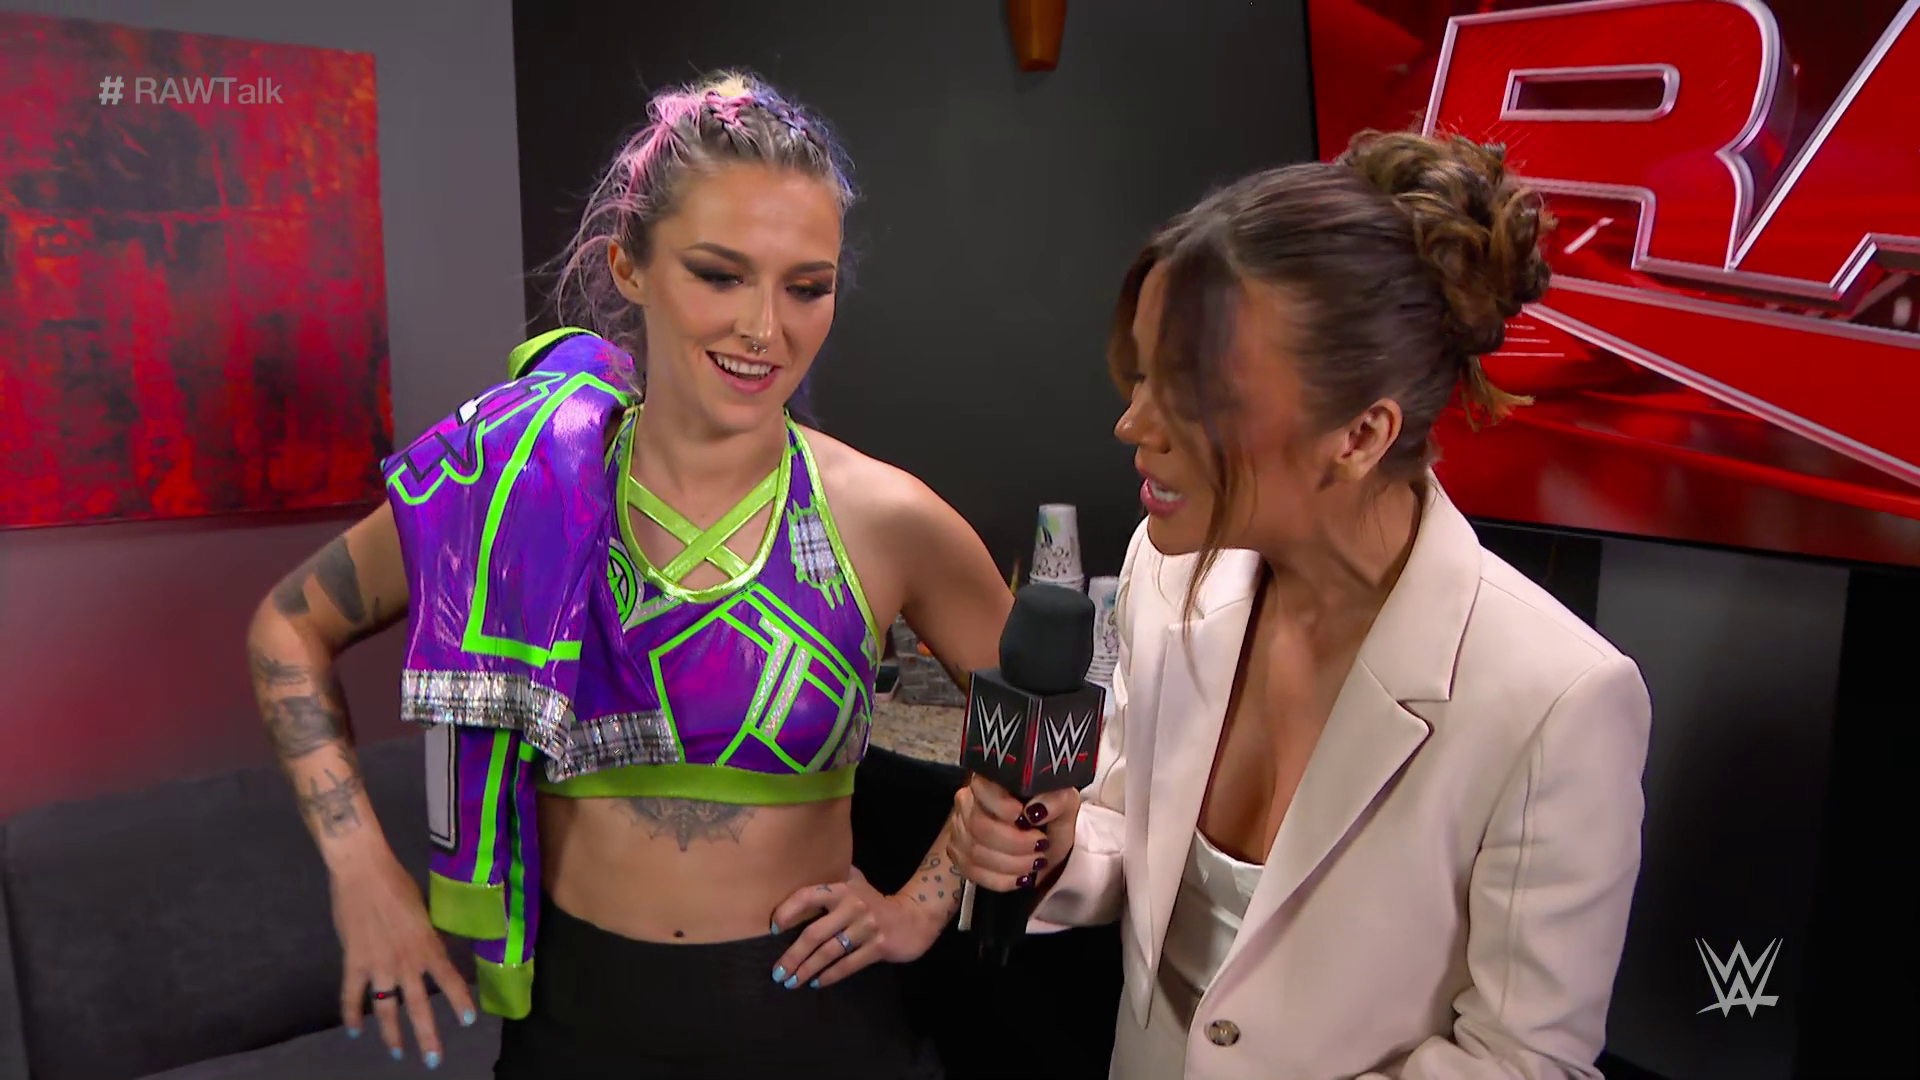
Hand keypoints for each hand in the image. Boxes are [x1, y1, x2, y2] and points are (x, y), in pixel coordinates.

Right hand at [331, 849, 476, 1067]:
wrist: (363, 872)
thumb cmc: (397, 884)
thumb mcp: (424, 910)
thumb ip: (429, 935)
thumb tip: (436, 949)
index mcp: (428, 945)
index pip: (450, 978)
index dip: (460, 1001)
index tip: (469, 1021)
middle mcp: (406, 961)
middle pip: (419, 1005)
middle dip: (428, 1035)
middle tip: (435, 1060)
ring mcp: (379, 965)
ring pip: (387, 1008)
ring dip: (392, 1033)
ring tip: (399, 1052)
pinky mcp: (354, 962)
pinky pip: (352, 995)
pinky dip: (352, 1014)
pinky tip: (354, 1031)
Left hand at [768, 867, 944, 989]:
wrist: (915, 917)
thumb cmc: (876, 902)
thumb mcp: (856, 883)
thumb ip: (833, 877)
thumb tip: (799, 872)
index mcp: (844, 888)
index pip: (808, 896)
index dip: (787, 911)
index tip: (772, 929)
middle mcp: (854, 906)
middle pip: (815, 933)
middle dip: (793, 956)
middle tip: (777, 972)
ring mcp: (867, 927)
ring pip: (829, 952)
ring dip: (807, 969)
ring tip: (791, 981)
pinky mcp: (879, 946)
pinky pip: (848, 964)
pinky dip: (830, 975)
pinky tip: (816, 982)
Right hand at [949, 775, 1078, 891]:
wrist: (1045, 847)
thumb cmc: (1051, 819)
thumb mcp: (1065, 804)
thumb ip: (1056, 799)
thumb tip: (1036, 809)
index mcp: (990, 780)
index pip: (982, 788)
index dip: (1001, 805)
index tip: (1026, 817)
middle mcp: (967, 801)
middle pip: (978, 826)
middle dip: (1015, 842)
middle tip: (1040, 845)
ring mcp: (959, 829)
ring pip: (975, 852)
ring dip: (1012, 863)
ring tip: (1035, 861)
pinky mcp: (959, 856)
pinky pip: (972, 872)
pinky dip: (1001, 879)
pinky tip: (1020, 876)